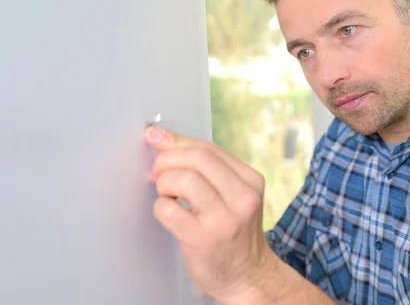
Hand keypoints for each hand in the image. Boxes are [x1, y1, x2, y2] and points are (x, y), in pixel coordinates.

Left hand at [144, 126, 276, 302]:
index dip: (176, 141)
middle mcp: (242, 197)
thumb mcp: (233, 195)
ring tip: (168, 196)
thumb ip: (206, 169)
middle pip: (197, 158)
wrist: (248, 275)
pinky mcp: (204, 240)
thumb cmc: (235, 233)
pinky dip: (160, 208)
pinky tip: (169, 214)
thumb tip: (162, 139)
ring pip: (182, 180)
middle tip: (159, 172)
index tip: (156, 138)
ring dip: (164, 184)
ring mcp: (225, 219)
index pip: (208, 148)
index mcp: (251, 181)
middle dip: (167, 159)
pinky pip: (168, 210)